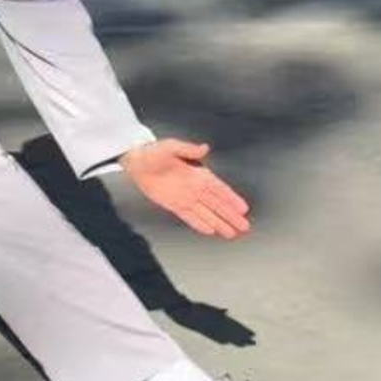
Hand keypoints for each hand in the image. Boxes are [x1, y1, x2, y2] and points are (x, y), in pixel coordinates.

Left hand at [120, 139, 250, 239]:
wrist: (136, 161)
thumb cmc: (153, 152)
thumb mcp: (171, 146)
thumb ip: (188, 149)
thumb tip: (204, 148)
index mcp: (198, 173)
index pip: (219, 189)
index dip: (232, 199)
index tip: (243, 208)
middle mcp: (195, 187)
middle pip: (217, 205)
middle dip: (231, 216)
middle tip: (244, 226)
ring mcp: (185, 198)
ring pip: (206, 213)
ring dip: (219, 223)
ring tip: (232, 233)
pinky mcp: (174, 205)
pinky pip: (190, 217)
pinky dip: (200, 224)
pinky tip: (210, 231)